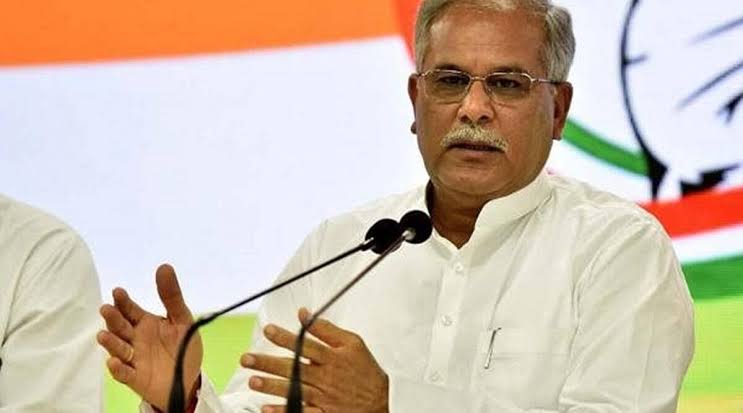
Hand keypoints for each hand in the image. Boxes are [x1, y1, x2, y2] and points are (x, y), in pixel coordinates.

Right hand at [97, 264, 202, 411]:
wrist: (188, 379)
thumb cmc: (182, 347)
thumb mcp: (182, 319)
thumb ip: (172, 296)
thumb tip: (164, 266)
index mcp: (145, 323)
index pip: (130, 310)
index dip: (124, 301)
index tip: (118, 291)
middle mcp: (135, 339)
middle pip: (121, 327)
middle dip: (113, 319)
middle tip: (106, 309)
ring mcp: (134, 358)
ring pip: (118, 349)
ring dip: (110, 343)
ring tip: (103, 335)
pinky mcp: (136, 378)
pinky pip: (125, 374)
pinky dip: (118, 369)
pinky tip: (114, 362)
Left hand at [241, 308, 388, 412]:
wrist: (382, 401)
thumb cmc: (365, 370)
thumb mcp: (353, 343)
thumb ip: (326, 329)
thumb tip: (304, 314)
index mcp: (332, 358)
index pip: (304, 345)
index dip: (285, 337)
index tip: (267, 330)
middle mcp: (325, 377)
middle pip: (293, 368)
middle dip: (267, 363)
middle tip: (247, 359)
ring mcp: (323, 398)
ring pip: (293, 391)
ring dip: (271, 387)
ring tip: (252, 381)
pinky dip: (284, 412)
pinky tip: (267, 409)